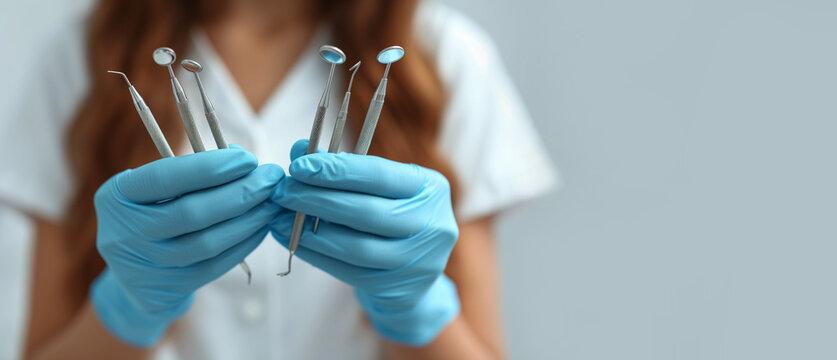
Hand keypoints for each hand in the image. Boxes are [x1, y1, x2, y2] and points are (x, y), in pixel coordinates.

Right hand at [91, 148, 283, 346]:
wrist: (133, 274)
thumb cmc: (154, 214)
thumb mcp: (158, 190)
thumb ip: (192, 172)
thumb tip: (240, 158)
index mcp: (116, 196)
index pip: (165, 178)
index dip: (210, 168)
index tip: (247, 159)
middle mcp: (123, 233)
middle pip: (191, 213)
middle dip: (240, 192)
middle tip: (271, 178)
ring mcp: (144, 266)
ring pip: (207, 242)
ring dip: (248, 219)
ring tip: (272, 203)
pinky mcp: (166, 289)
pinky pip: (214, 266)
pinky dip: (243, 244)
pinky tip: (261, 227)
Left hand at [271, 140, 459, 345]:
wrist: (417, 272)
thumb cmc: (394, 215)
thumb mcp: (379, 188)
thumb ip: (342, 168)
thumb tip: (299, 150)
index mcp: (430, 188)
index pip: (380, 175)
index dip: (337, 171)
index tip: (299, 167)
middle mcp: (432, 225)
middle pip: (367, 212)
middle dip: (318, 200)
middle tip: (284, 192)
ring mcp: (418, 261)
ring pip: (357, 247)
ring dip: (312, 232)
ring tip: (281, 218)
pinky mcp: (399, 289)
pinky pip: (350, 272)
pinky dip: (317, 255)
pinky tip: (295, 241)